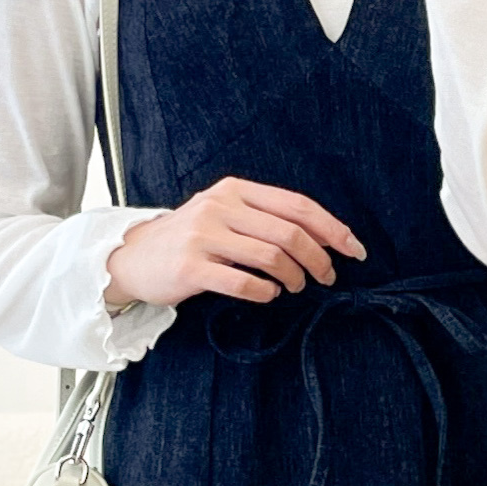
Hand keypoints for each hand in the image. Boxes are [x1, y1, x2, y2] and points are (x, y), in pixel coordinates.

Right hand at [104, 177, 366, 309]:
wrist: (133, 255)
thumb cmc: (188, 238)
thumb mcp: (223, 213)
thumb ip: (264, 219)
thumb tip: (322, 238)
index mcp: (235, 190)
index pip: (296, 205)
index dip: (332, 228)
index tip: (353, 249)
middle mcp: (220, 206)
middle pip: (289, 232)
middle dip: (319, 259)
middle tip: (327, 277)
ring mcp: (204, 236)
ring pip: (271, 257)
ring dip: (293, 278)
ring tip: (294, 288)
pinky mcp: (191, 267)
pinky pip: (242, 283)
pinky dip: (264, 293)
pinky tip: (267, 295)